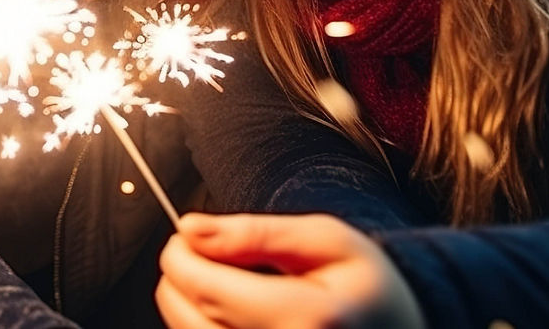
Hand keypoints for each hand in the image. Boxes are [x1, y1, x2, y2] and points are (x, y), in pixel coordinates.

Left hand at [156, 212, 423, 328]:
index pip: (205, 288)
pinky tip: (230, 314)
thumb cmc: (368, 290)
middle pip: (188, 317)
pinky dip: (205, 327)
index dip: (180, 257)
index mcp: (307, 318)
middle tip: (201, 255)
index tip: (185, 237)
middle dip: (180, 279)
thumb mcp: (326, 241)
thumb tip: (191, 229)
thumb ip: (255, 233)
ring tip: (221, 283)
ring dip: (188, 307)